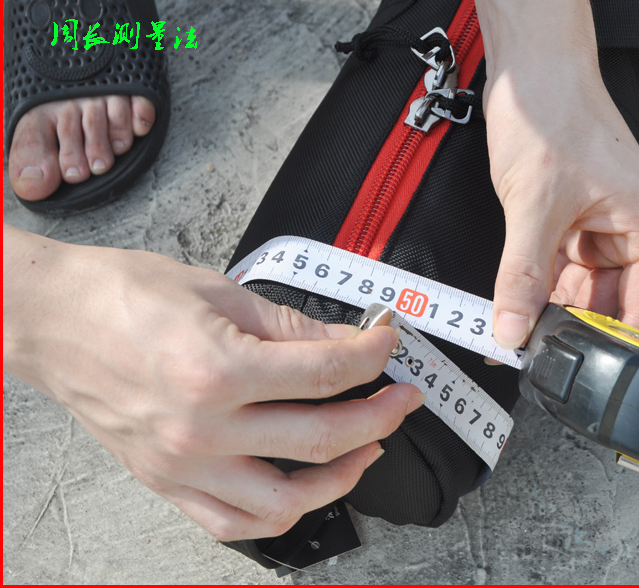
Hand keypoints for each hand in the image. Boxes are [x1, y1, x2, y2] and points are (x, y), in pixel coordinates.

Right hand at [3, 225, 422, 540]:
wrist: (57, 321)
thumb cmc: (126, 297)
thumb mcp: (220, 293)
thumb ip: (290, 325)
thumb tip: (345, 340)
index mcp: (217, 368)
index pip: (324, 373)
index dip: (371, 357)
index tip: (388, 345)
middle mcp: (202, 427)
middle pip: (320, 437)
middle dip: (379, 415)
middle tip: (403, 397)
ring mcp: (184, 464)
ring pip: (287, 499)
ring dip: (342, 476)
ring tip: (367, 448)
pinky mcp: (168, 482)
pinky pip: (236, 523)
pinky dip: (282, 512)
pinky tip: (306, 487)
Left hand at [474, 0, 638, 347]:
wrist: (530, 71)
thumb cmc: (551, 114)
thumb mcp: (534, 205)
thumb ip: (522, 275)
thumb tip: (511, 330)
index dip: (607, 348)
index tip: (569, 373)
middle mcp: (630, 234)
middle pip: (606, 306)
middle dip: (565, 331)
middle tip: (524, 355)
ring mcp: (598, 230)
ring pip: (575, 291)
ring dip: (543, 311)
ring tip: (509, 332)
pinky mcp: (569, 224)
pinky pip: (554, 270)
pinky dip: (532, 288)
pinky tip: (510, 304)